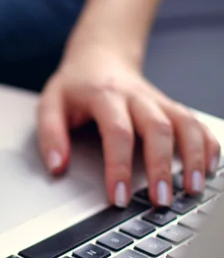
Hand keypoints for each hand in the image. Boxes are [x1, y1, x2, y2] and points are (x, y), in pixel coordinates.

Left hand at [38, 44, 220, 206]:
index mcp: (104, 95)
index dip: (119, 166)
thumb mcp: (50, 103)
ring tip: (193, 189)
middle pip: (158, 128)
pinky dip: (207, 143)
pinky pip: (194, 121)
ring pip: (183, 123)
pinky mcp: (169, 105)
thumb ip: (51, 134)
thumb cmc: (74, 85)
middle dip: (161, 167)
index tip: (119, 197)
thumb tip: (58, 166)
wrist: (99, 56)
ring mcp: (157, 99)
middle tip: (160, 201)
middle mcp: (136, 96)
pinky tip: (210, 167)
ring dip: (193, 157)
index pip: (117, 132)